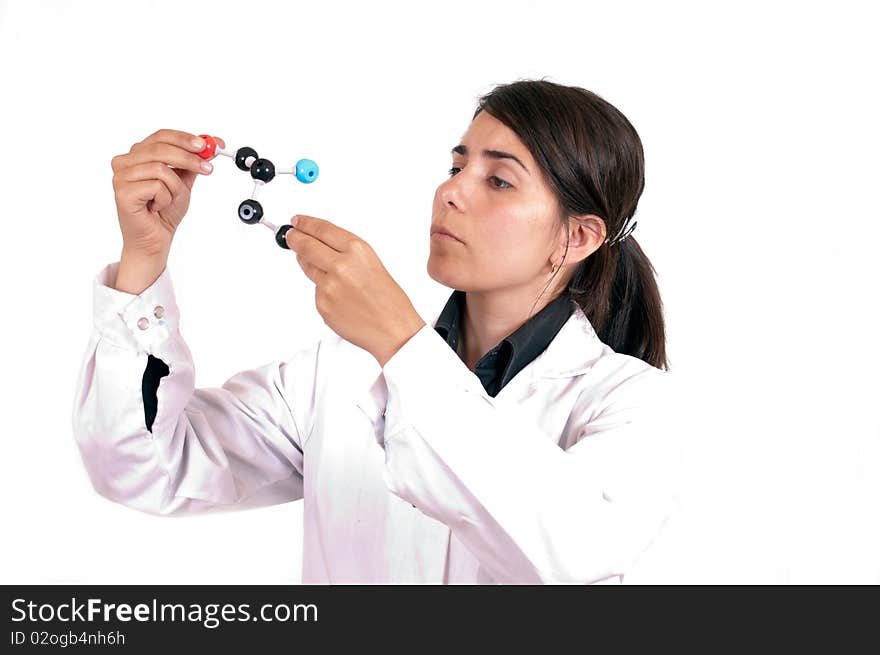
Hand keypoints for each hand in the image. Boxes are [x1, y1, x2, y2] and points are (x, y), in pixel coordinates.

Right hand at [111, 129, 224, 257]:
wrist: (155, 238)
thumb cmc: (164, 211)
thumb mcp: (183, 181)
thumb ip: (193, 162)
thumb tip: (213, 144)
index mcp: (137, 155)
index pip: (161, 136)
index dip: (184, 138)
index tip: (205, 145)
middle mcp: (125, 162)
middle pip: (160, 148)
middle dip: (189, 158)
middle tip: (207, 168)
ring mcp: (121, 176)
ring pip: (160, 168)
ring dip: (174, 187)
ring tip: (169, 199)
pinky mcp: (123, 192)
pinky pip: (156, 186)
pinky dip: (165, 199)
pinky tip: (157, 207)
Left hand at [285, 215, 425, 366]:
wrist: (393, 330)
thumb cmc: (389, 300)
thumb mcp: (371, 264)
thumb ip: (345, 253)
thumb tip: (319, 246)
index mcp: (357, 251)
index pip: (322, 229)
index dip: (305, 223)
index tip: (297, 221)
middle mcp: (341, 266)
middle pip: (306, 245)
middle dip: (294, 239)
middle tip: (290, 236)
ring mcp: (329, 286)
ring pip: (308, 269)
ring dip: (311, 266)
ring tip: (332, 276)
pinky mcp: (322, 304)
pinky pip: (316, 292)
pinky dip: (324, 293)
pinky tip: (342, 300)